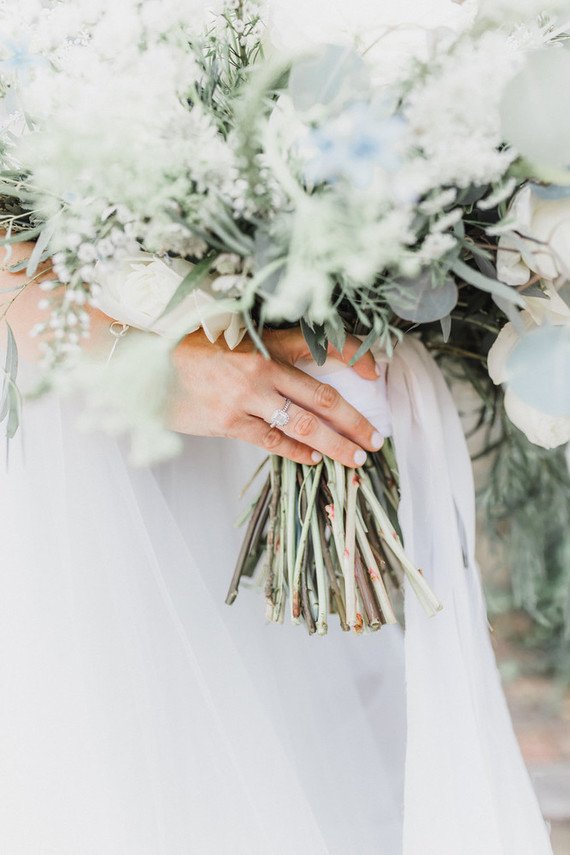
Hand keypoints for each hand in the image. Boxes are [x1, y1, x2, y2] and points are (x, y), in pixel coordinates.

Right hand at [170, 327, 383, 466]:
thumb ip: (267, 354)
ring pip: (303, 425)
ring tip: (354, 457)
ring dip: (334, 444)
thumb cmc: (188, 350)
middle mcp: (260, 369)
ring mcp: (245, 397)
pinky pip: (272, 441)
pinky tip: (313, 459)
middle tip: (374, 439)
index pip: (321, 347)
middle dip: (353, 421)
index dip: (354, 358)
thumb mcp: (232, 340)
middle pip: (321, 397)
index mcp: (264, 343)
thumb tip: (301, 378)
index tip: (377, 373)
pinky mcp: (227, 422)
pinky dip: (296, 452)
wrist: (141, 365)